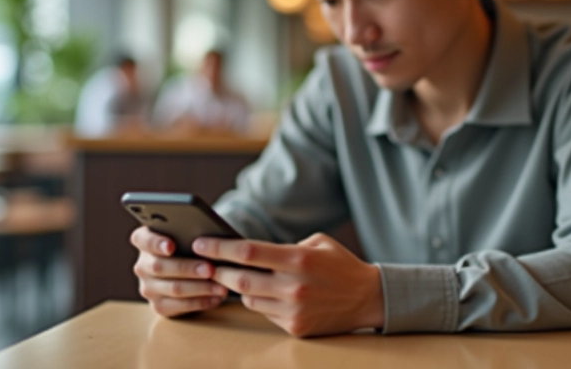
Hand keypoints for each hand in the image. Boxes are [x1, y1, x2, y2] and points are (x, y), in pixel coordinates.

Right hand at [130, 226, 228, 316]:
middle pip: (160, 267)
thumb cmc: (189, 245)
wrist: (186, 271)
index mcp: (143, 241)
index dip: (156, 243)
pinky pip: (180, 306)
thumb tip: (206, 239)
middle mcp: (142, 265)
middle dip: (188, 268)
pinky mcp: (159, 306)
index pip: (143, 240)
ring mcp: (148, 288)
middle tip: (210, 269)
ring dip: (200, 288)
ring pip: (174, 288)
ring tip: (220, 286)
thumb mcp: (185, 235)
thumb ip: (188, 234)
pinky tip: (216, 298)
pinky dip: (201, 302)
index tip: (171, 246)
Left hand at [192, 233, 383, 336]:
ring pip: (249, 299)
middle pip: (240, 279)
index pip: (248, 252)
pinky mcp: (295, 328)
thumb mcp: (316, 243)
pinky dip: (260, 303)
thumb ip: (283, 246)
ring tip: (240, 277)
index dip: (220, 247)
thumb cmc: (340, 265)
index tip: (201, 243)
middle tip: (206, 265)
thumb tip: (247, 251)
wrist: (368, 298)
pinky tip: (268, 294)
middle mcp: (294, 286)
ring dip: (240, 288)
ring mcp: (293, 310)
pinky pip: (265, 313)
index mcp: (298, 258)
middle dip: (219, 271)